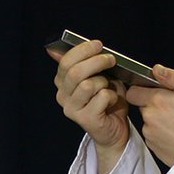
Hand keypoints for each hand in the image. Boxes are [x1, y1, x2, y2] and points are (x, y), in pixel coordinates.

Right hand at [47, 37, 130, 168]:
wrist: (114, 128)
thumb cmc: (105, 99)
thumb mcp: (95, 75)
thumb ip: (82, 61)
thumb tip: (59, 46)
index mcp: (62, 83)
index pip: (65, 62)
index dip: (82, 50)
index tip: (99, 45)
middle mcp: (63, 97)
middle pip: (75, 72)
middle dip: (97, 61)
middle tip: (111, 60)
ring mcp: (72, 110)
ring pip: (88, 85)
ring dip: (104, 82)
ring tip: (109, 86)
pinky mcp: (85, 120)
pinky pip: (101, 97)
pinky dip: (111, 96)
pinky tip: (112, 101)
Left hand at [124, 64, 173, 168]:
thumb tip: (157, 69)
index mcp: (159, 101)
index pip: (133, 91)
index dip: (142, 89)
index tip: (156, 90)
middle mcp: (150, 118)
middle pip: (142, 106)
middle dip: (155, 103)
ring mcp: (150, 135)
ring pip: (148, 121)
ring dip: (159, 119)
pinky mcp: (154, 148)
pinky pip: (153, 135)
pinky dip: (162, 133)